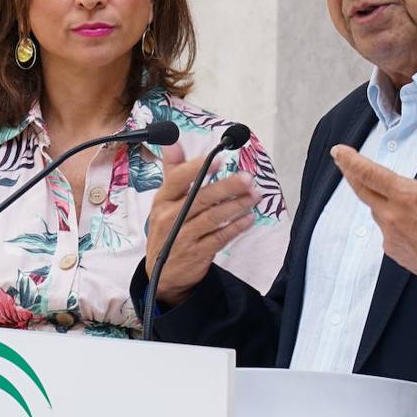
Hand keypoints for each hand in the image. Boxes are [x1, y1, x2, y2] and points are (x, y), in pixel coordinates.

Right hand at [145, 144, 258, 305]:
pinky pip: (220, 238)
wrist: (162, 274)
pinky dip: (235, 227)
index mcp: (162, 200)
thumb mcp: (164, 200)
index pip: (177, 180)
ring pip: (213, 218)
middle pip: (201, 198)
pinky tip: (249, 218)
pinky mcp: (197, 253)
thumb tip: (172, 143)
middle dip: (227, 187)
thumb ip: (173, 171)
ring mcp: (183, 237)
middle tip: (249, 179)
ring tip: (255, 195)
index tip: (218, 159)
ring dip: (237, 205)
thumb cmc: (167, 228)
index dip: (196, 169)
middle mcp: (170, 218)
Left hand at [330, 121, 416, 292]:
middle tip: (341, 159)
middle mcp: (392, 216)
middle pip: (361, 189)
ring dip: (380, 199)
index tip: (338, 151)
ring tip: (406, 200)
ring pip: (376, 209)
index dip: (350, 160)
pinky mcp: (391, 250)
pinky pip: (385, 228)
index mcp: (407, 196)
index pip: (369, 174)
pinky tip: (413, 223)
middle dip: (349, 172)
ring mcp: (389, 235)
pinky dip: (392, 219)